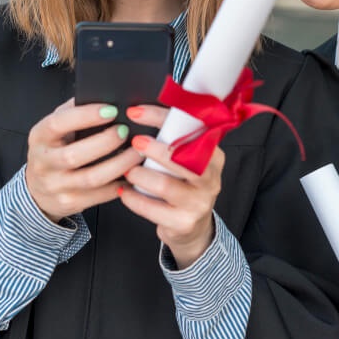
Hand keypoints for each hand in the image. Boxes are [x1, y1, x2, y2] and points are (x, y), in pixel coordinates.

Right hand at [25, 98, 142, 222]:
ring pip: (92, 178)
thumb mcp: (56, 129)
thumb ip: (74, 111)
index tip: (111, 110)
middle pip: (75, 155)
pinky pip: (101, 195)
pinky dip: (121, 183)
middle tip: (126, 131)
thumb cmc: (54, 149)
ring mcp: (56, 186)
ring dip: (120, 164)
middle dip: (106, 142)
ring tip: (138, 152)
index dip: (85, 116)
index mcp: (40, 137)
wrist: (37, 189)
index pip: (58, 124)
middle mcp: (44, 163)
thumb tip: (105, 94)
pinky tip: (134, 173)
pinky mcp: (70, 203)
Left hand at [117, 104, 223, 268]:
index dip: (161, 117)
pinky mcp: (184, 222)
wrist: (192, 226)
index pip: (190, 129)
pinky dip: (134, 199)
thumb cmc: (183, 185)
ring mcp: (199, 202)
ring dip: (140, 175)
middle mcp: (210, 178)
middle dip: (155, 148)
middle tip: (134, 142)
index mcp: (213, 156)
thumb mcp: (186, 161)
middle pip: (182, 158)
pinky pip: (153, 209)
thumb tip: (140, 112)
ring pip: (165, 185)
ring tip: (128, 171)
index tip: (135, 112)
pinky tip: (125, 192)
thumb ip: (173, 140)